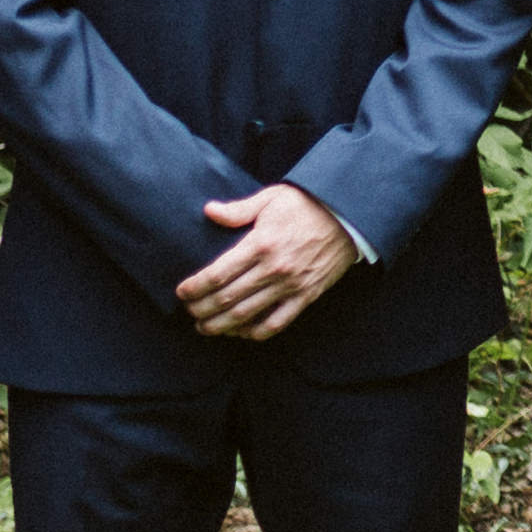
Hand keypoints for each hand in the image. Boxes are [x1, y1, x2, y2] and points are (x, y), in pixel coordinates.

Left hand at [178, 183, 364, 340]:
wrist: (348, 216)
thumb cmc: (307, 205)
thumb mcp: (272, 198)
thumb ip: (239, 209)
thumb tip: (209, 211)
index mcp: (261, 244)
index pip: (217, 274)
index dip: (195, 288)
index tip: (182, 292)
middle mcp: (273, 269)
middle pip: (227, 298)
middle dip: (201, 310)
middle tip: (189, 312)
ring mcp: (290, 285)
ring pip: (246, 315)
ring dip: (220, 326)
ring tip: (205, 328)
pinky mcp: (305, 296)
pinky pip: (276, 323)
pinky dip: (254, 332)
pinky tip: (240, 332)